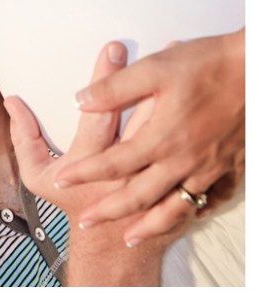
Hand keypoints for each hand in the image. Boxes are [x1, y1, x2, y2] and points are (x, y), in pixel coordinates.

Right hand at [5, 41, 190, 284]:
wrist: (112, 245)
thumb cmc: (70, 201)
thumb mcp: (37, 175)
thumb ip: (24, 137)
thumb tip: (12, 101)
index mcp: (91, 163)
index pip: (101, 114)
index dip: (106, 81)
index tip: (113, 48)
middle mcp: (126, 169)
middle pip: (140, 118)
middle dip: (145, 80)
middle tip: (156, 48)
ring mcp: (152, 175)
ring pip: (167, 128)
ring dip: (173, 92)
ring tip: (177, 56)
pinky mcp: (170, 179)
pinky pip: (184, 143)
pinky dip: (189, 115)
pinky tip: (192, 87)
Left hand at [55, 30, 244, 244]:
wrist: (257, 71)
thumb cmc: (209, 64)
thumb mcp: (155, 68)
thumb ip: (115, 88)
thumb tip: (81, 100)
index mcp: (162, 138)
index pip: (113, 164)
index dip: (84, 173)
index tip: (62, 180)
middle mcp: (184, 161)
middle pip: (139, 197)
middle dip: (109, 212)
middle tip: (85, 222)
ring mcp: (210, 168)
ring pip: (174, 208)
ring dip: (149, 225)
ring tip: (130, 236)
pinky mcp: (231, 165)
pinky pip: (211, 199)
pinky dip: (196, 211)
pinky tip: (190, 213)